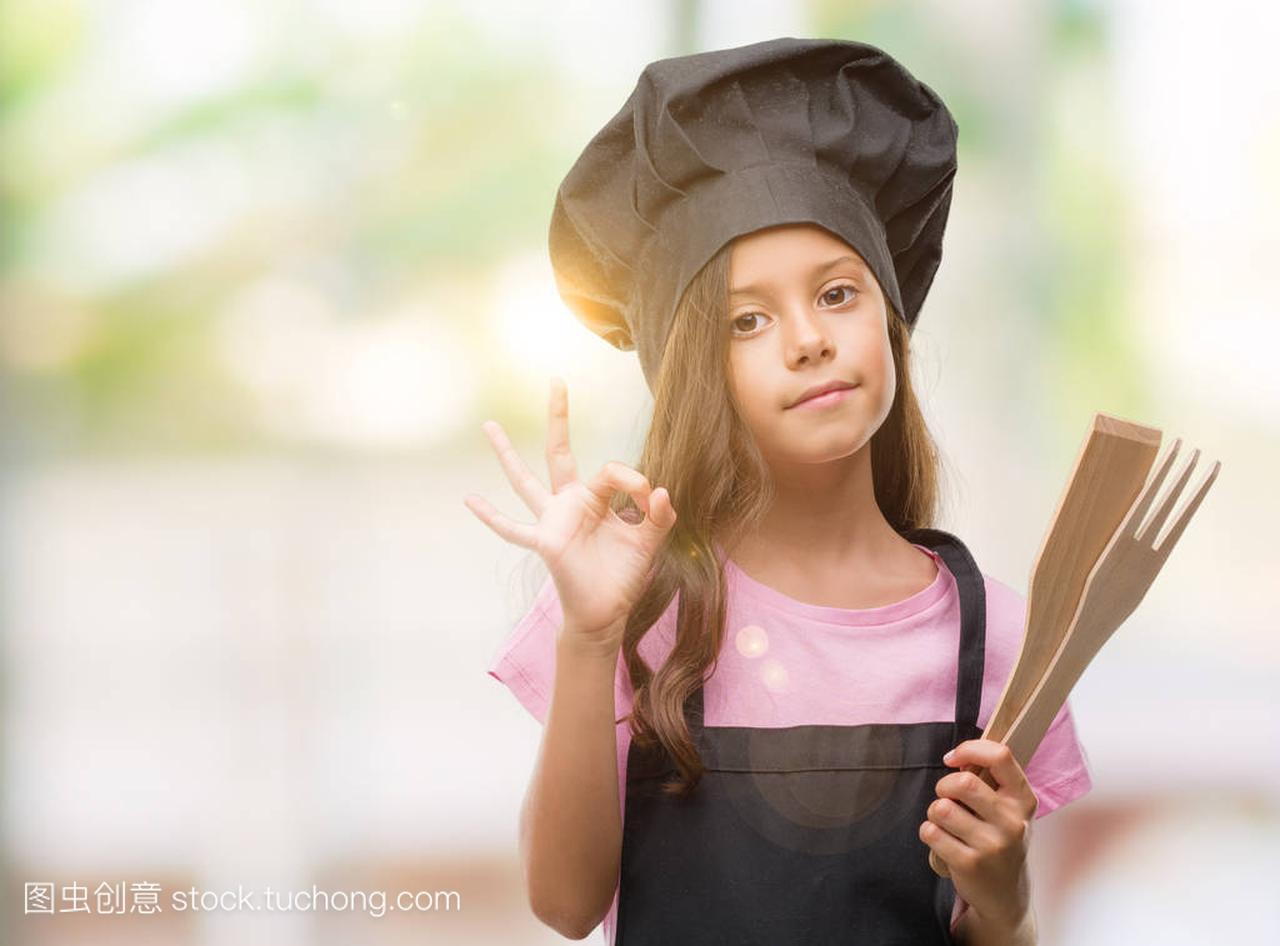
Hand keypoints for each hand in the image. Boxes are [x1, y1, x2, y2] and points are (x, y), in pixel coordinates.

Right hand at [464, 377, 677, 652]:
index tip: (652, 502)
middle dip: (558, 417)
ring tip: (489, 426)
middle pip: (560, 451)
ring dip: (508, 454)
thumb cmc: (623, 574)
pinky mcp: (546, 543)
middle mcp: (570, 502)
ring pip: (526, 481)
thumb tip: (662, 490)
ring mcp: (553, 520)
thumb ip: (660, 516)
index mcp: (596, 497)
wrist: (607, 611)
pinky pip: (513, 529)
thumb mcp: (649, 541)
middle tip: (556, 381)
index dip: (635, 483)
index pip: (612, 471)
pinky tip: (469, 500)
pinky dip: (492, 517)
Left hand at [919, 740, 1037, 928]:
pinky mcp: (969, 864)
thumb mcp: (1009, 811)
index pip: (1001, 756)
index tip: (953, 759)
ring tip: (947, 824)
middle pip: (963, 782)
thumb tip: (957, 757)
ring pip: (942, 808)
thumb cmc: (1001, 842)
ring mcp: (993, 845)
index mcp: (1023, 801)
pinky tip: (943, 841)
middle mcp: (1013, 822)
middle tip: (947, 798)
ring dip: (935, 812)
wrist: (1006, 896)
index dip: (970, 749)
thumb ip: (991, 782)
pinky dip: (929, 832)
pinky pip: (930, 831)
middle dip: (944, 786)